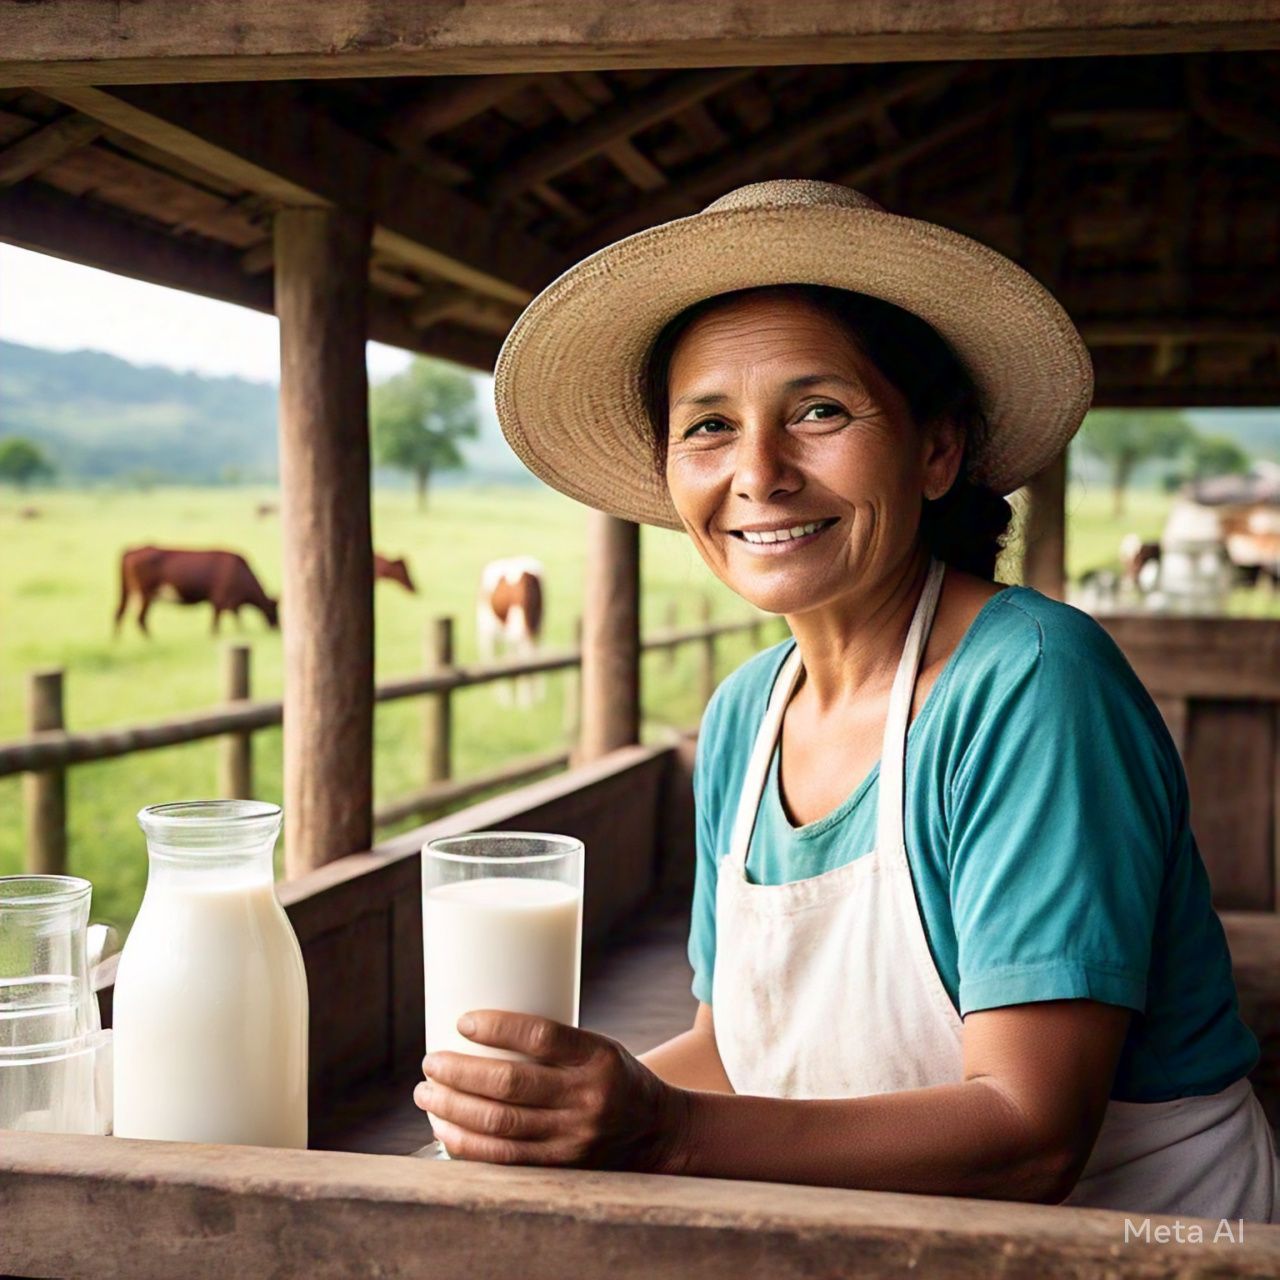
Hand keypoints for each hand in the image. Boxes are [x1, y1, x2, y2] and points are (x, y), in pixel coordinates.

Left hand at [414, 1010, 690, 1169]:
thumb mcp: (597, 1048)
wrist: (658, 1133)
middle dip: (459, 1073)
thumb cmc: (613, 1077)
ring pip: (500, 1127)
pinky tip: (444, 1130)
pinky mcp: (562, 1170)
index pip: (541, 1037)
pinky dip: (467, 1145)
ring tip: (426, 1094)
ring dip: (453, 1109)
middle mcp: (587, 1099)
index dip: (497, 1028)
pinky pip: (504, 1161)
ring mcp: (574, 1139)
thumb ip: (549, 1045)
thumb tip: (474, 1030)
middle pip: (511, 1085)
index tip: (461, 1022)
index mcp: (597, 1056)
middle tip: (430, 1062)